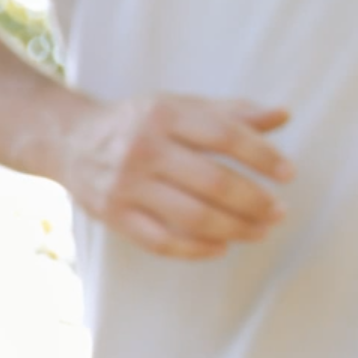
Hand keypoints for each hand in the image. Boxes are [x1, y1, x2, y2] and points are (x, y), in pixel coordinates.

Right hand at [56, 93, 292, 258]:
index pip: (224, 136)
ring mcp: (126, 186)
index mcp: (164, 116)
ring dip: (234, 228)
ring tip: (260, 231)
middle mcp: (143, 149)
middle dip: (254, 201)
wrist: (69, 140)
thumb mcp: (178, 107)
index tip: (288, 174)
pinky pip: (161, 242)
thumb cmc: (137, 123)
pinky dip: (196, 250)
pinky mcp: (113, 215)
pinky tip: (221, 248)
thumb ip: (230, 113)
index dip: (262, 156)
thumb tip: (283, 116)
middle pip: (212, 181)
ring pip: (191, 216)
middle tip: (279, 211)